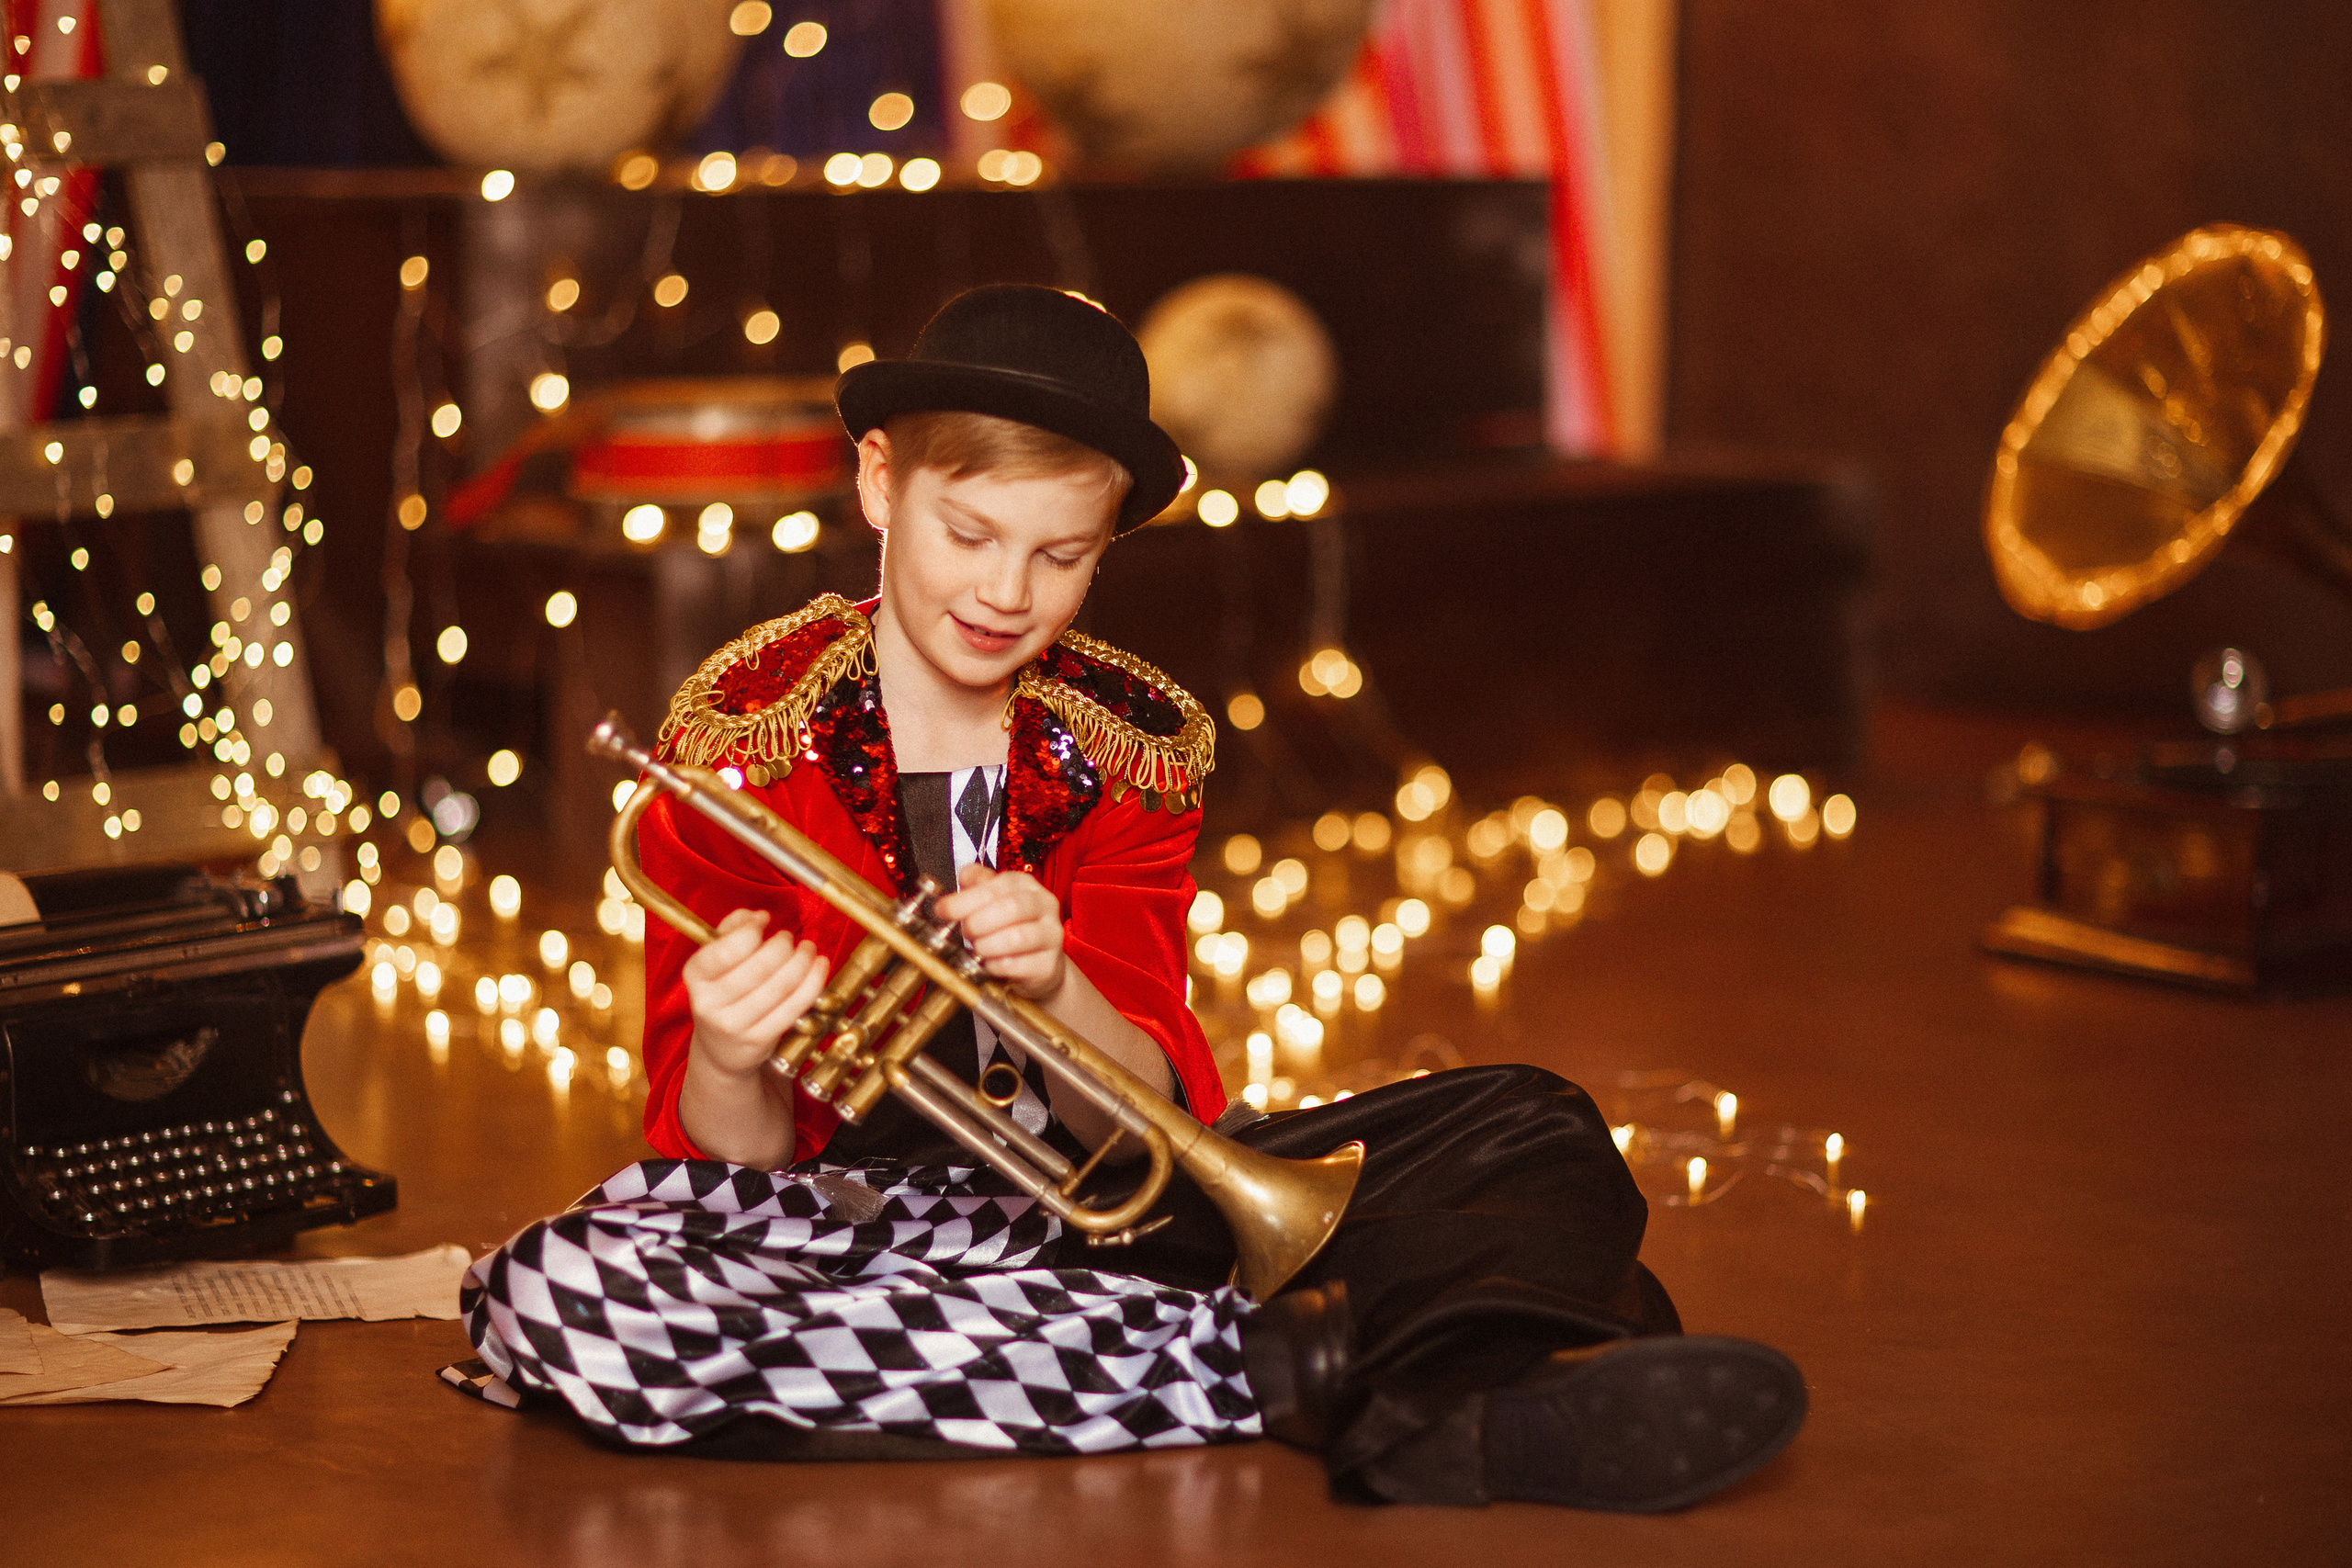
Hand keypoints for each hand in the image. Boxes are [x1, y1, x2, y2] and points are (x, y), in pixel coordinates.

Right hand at [682, 908, 830, 1078]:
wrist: (721, 1050)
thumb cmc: (723, 994)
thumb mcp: (716, 961)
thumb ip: (731, 930)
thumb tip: (757, 915)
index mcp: (695, 976)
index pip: (726, 949)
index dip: (752, 930)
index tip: (765, 921)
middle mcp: (709, 1003)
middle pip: (760, 966)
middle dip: (783, 945)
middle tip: (789, 938)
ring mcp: (734, 1024)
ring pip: (781, 985)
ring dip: (803, 960)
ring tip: (808, 948)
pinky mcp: (759, 1039)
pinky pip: (794, 1006)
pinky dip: (813, 982)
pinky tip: (820, 965)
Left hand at [933, 864, 1065, 1000]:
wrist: (1038, 965)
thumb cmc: (1010, 928)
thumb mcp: (993, 901)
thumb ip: (978, 885)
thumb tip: (963, 874)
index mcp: (1026, 885)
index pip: (996, 886)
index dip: (965, 899)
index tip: (942, 910)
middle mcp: (1044, 906)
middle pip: (1011, 908)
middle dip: (979, 922)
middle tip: (965, 932)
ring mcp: (1051, 935)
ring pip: (1017, 937)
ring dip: (987, 945)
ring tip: (977, 949)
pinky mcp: (1049, 964)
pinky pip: (1018, 965)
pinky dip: (996, 966)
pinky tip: (989, 965)